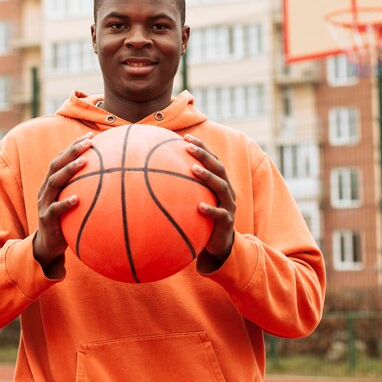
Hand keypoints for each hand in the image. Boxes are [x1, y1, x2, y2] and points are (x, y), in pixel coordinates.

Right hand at [34, 132, 92, 272]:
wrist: (48, 245)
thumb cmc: (67, 220)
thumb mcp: (75, 202)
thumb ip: (87, 190)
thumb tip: (115, 179)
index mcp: (52, 182)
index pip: (61, 158)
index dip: (74, 146)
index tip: (91, 135)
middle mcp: (46, 189)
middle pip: (56, 164)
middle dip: (72, 151)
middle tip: (89, 143)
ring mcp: (44, 204)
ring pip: (54, 183)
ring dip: (69, 170)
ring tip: (84, 162)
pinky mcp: (47, 220)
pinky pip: (55, 210)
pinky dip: (65, 203)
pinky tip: (77, 199)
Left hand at [184, 134, 235, 263]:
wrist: (218, 244)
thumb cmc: (202, 217)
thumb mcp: (194, 200)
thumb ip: (182, 187)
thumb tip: (153, 175)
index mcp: (220, 182)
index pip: (213, 160)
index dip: (202, 147)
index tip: (186, 137)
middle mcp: (227, 191)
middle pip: (219, 168)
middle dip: (204, 156)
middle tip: (189, 148)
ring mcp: (228, 206)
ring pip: (221, 187)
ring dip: (207, 176)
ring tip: (193, 169)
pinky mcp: (227, 222)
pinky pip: (220, 215)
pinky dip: (211, 209)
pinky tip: (199, 206)